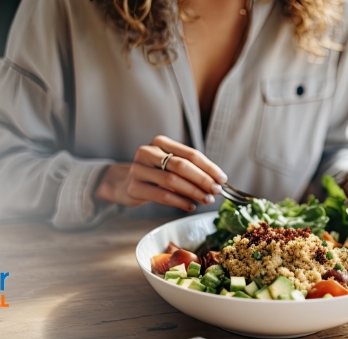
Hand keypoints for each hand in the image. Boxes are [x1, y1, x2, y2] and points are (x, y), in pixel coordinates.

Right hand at [94, 136, 226, 211]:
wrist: (125, 183)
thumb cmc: (155, 174)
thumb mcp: (170, 165)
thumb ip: (190, 169)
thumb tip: (218, 181)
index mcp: (160, 142)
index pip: (190, 154)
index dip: (209, 167)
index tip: (222, 179)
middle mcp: (147, 152)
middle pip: (181, 166)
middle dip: (202, 180)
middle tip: (216, 191)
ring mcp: (138, 169)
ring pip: (172, 181)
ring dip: (193, 192)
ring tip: (206, 200)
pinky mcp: (134, 187)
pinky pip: (162, 195)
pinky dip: (179, 201)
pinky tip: (190, 206)